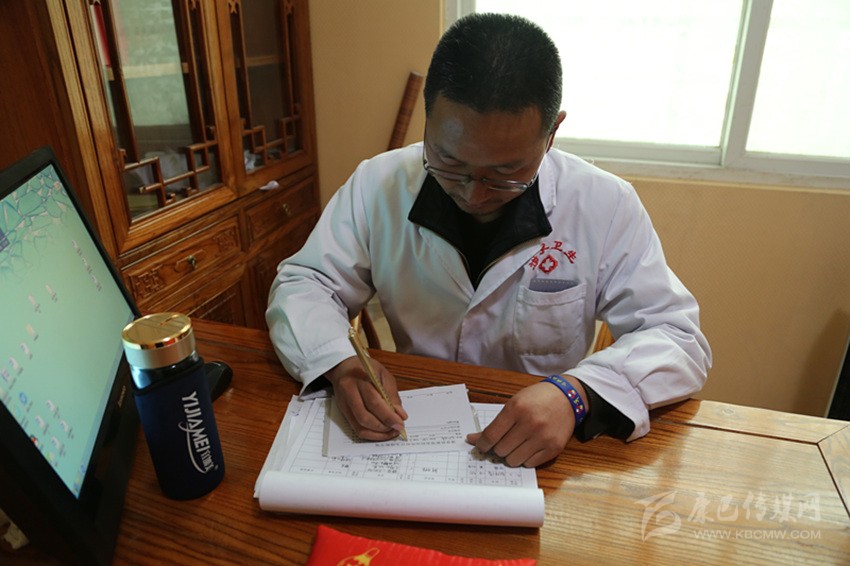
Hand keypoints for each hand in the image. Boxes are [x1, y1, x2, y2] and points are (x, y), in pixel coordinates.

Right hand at [325, 356, 407, 440]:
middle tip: (397, 429)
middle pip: (365, 417)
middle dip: (383, 427)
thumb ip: (392, 395)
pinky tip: (381, 432)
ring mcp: (344, 404)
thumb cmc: (366, 368)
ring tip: (391, 431)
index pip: (374, 402)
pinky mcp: (343, 412)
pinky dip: (370, 434)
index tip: (400, 423)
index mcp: (360, 379)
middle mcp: (349, 392)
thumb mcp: (383, 374)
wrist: (343, 367)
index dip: (388, 416)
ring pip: (359, 426)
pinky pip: (356, 429)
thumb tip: (401, 415)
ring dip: (377, 434)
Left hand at [466, 376, 587, 466]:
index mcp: (516, 409)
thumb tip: (475, 439)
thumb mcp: (514, 402)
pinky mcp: (554, 448)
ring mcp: (543, 437)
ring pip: (514, 460)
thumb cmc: (537, 398)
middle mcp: (530, 424)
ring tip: (515, 445)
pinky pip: (530, 464)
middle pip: (501, 450)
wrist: (567, 397)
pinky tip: (528, 447)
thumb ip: (496, 422)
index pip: (491, 435)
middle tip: (501, 442)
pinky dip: (525, 458)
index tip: (479, 445)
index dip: (481, 443)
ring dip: (510, 455)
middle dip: (497, 448)